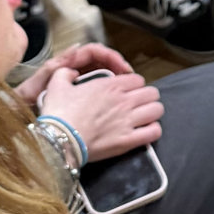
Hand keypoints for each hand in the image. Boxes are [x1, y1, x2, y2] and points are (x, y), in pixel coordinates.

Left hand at [16, 42, 134, 106]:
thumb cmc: (25, 98)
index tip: (122, 67)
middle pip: (102, 61)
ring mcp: (76, 81)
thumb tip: (75, 49)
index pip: (94, 51)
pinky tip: (114, 100)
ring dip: (115, 78)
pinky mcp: (78, 93)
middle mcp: (72, 70)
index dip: (111, 56)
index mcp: (66, 63)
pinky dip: (108, 91)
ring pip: (102, 74)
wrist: (15, 115)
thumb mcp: (38, 82)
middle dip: (118, 66)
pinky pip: (97, 87)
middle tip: (130, 78)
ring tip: (126, 88)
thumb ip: (55, 67)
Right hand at [42, 64, 162, 159]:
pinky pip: (154, 132)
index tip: (127, 92)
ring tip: (143, 118)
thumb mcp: (56, 85)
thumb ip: (64, 74)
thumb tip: (69, 72)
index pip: (138, 79)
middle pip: (152, 93)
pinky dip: (152, 131)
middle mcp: (124, 100)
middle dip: (147, 98)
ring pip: (157, 110)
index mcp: (110, 85)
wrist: (58, 140)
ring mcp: (128, 120)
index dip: (134, 85)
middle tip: (138, 105)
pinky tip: (144, 132)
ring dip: (152, 113)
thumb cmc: (58, 114)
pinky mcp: (129, 140)